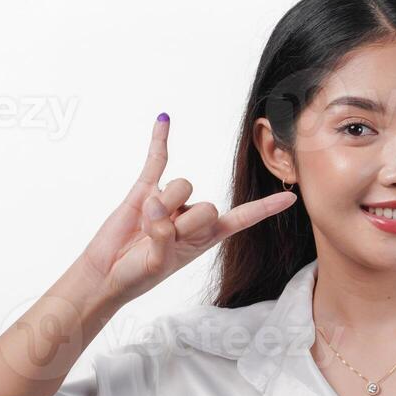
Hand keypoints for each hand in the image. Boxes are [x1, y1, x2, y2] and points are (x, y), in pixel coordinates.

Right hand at [80, 114, 297, 305]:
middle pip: (204, 204)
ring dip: (160, 209)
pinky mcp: (144, 189)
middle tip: (158, 241)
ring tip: (143, 227)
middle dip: (181, 224)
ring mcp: (169, 201)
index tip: (291, 197)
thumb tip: (158, 207)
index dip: (264, 208)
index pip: (241, 219)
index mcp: (205, 237)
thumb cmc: (136, 276)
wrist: (105, 274)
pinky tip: (163, 120)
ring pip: (180, 187)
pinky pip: (156, 160)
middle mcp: (191, 216)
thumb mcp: (158, 263)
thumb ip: (164, 236)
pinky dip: (160, 140)